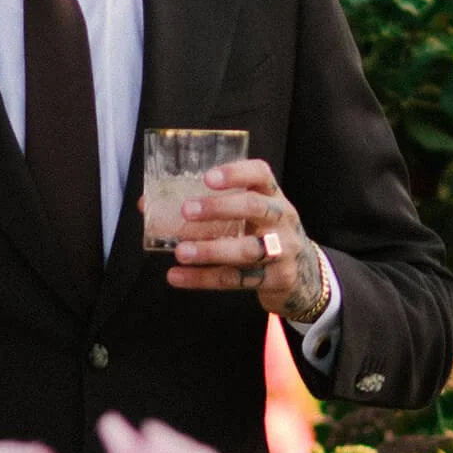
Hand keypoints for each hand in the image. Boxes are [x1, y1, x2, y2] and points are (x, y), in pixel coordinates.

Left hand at [160, 159, 325, 318]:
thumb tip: (147, 204)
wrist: (304, 276)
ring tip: (179, 252)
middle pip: (255, 208)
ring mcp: (283, 251)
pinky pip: (237, 279)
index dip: (235, 173)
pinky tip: (177, 276)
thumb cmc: (262, 235)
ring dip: (210, 250)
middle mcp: (282, 219)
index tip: (207, 178)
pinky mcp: (276, 279)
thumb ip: (207, 207)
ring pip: (246, 250)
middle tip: (186, 211)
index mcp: (273, 196)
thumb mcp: (248, 216)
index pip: (260, 174)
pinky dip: (204, 279)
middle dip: (219, 208)